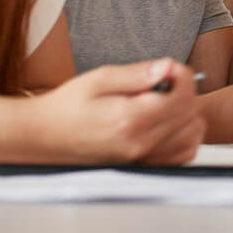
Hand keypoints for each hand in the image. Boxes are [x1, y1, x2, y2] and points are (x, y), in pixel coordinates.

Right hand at [24, 59, 205, 164]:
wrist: (41, 137)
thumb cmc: (65, 106)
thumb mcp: (98, 79)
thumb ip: (137, 74)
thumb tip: (168, 67)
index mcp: (129, 120)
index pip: (182, 97)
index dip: (184, 76)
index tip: (170, 67)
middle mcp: (139, 143)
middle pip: (191, 115)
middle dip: (186, 91)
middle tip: (165, 80)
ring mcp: (141, 159)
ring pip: (192, 137)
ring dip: (188, 114)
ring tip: (165, 101)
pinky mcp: (140, 166)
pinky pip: (181, 155)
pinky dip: (184, 136)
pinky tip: (168, 122)